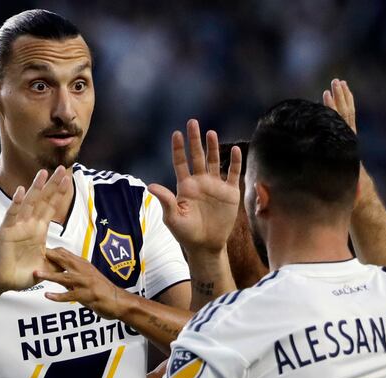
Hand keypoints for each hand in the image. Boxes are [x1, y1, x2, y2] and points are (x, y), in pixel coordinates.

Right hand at [0, 166, 72, 294]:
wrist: (0, 282)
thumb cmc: (21, 274)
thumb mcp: (45, 268)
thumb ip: (57, 262)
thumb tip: (72, 263)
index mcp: (38, 230)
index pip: (51, 207)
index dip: (59, 194)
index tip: (68, 179)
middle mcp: (28, 224)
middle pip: (42, 200)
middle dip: (52, 185)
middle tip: (62, 168)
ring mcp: (17, 226)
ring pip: (28, 203)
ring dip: (36, 188)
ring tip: (43, 173)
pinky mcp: (5, 232)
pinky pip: (12, 215)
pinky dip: (16, 203)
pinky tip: (21, 191)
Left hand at [37, 247, 123, 319]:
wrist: (118, 301)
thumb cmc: (103, 290)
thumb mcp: (89, 277)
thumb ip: (74, 273)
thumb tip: (59, 271)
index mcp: (84, 265)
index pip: (66, 254)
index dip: (53, 251)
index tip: (39, 250)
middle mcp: (84, 271)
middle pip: (65, 261)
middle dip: (49, 257)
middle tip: (34, 254)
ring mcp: (85, 283)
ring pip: (64, 277)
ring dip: (49, 275)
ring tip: (37, 273)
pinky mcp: (86, 296)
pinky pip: (69, 295)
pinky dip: (58, 296)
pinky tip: (48, 295)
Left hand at [148, 119, 241, 255]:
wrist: (206, 246)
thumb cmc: (186, 233)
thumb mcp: (173, 218)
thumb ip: (165, 200)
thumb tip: (150, 186)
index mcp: (185, 186)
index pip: (180, 162)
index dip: (178, 148)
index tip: (176, 134)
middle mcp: (200, 182)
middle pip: (197, 156)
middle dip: (195, 140)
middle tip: (193, 122)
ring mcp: (216, 186)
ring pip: (214, 161)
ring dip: (213, 147)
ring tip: (211, 133)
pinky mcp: (230, 193)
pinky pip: (233, 174)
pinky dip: (235, 163)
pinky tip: (235, 150)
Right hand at [323, 78, 373, 204]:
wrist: (362, 196)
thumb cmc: (350, 194)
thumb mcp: (350, 190)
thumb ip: (353, 189)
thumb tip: (354, 186)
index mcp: (347, 148)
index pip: (339, 125)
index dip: (332, 110)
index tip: (326, 96)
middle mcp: (349, 140)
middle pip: (345, 114)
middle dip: (340, 98)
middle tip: (336, 82)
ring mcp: (349, 138)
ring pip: (347, 114)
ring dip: (343, 98)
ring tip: (338, 83)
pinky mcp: (348, 140)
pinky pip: (346, 120)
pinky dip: (342, 107)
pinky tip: (337, 98)